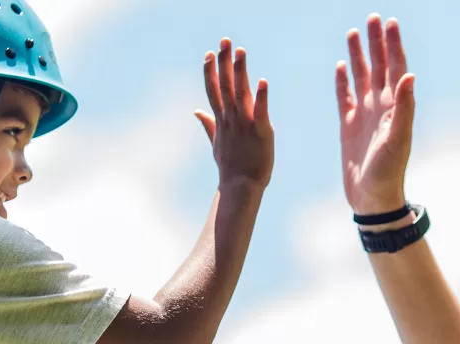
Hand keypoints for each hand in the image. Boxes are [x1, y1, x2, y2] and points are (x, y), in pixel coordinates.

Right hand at [195, 38, 274, 188]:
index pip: (213, 90)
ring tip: (241, 51)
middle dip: (224, 62)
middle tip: (225, 41)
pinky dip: (262, 97)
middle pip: (224, 85)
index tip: (209, 52)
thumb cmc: (231, 167)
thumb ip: (207, 124)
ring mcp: (244, 125)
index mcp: (221, 120)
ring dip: (240, 72)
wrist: (240, 187)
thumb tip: (196, 110)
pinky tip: (263, 81)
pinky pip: (261, 112)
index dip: (210, 70)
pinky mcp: (261, 132)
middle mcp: (231, 119)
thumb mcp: (216, 143)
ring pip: (240, 94)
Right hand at [336, 14, 415, 214]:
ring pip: (361, 77)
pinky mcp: (348, 125)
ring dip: (358, 55)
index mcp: (394, 106)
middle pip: (379, 66)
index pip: (395, 68)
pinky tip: (340, 67)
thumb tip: (408, 74)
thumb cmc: (388, 171)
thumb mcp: (398, 138)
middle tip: (372, 18)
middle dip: (376, 42)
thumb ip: (404, 107)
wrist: (372, 197)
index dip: (393, 45)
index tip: (389, 22)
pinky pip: (345, 97)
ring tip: (354, 33)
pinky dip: (343, 81)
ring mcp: (364, 114)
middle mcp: (381, 106)